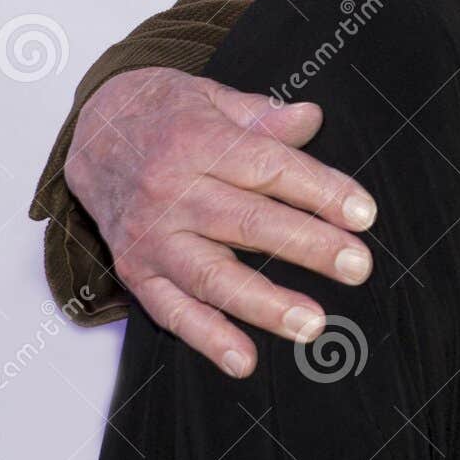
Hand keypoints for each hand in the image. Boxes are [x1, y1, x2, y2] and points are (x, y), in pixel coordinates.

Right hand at [64, 67, 376, 378]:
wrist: (94, 133)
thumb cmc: (171, 115)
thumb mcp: (216, 99)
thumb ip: (264, 117)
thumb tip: (312, 118)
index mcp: (199, 142)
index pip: (271, 168)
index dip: (321, 191)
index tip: (364, 214)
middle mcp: (171, 191)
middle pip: (248, 222)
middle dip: (308, 247)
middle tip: (358, 266)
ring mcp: (151, 236)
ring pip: (212, 275)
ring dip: (265, 304)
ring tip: (313, 323)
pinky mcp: (134, 270)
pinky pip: (171, 310)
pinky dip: (206, 338)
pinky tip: (243, 360)